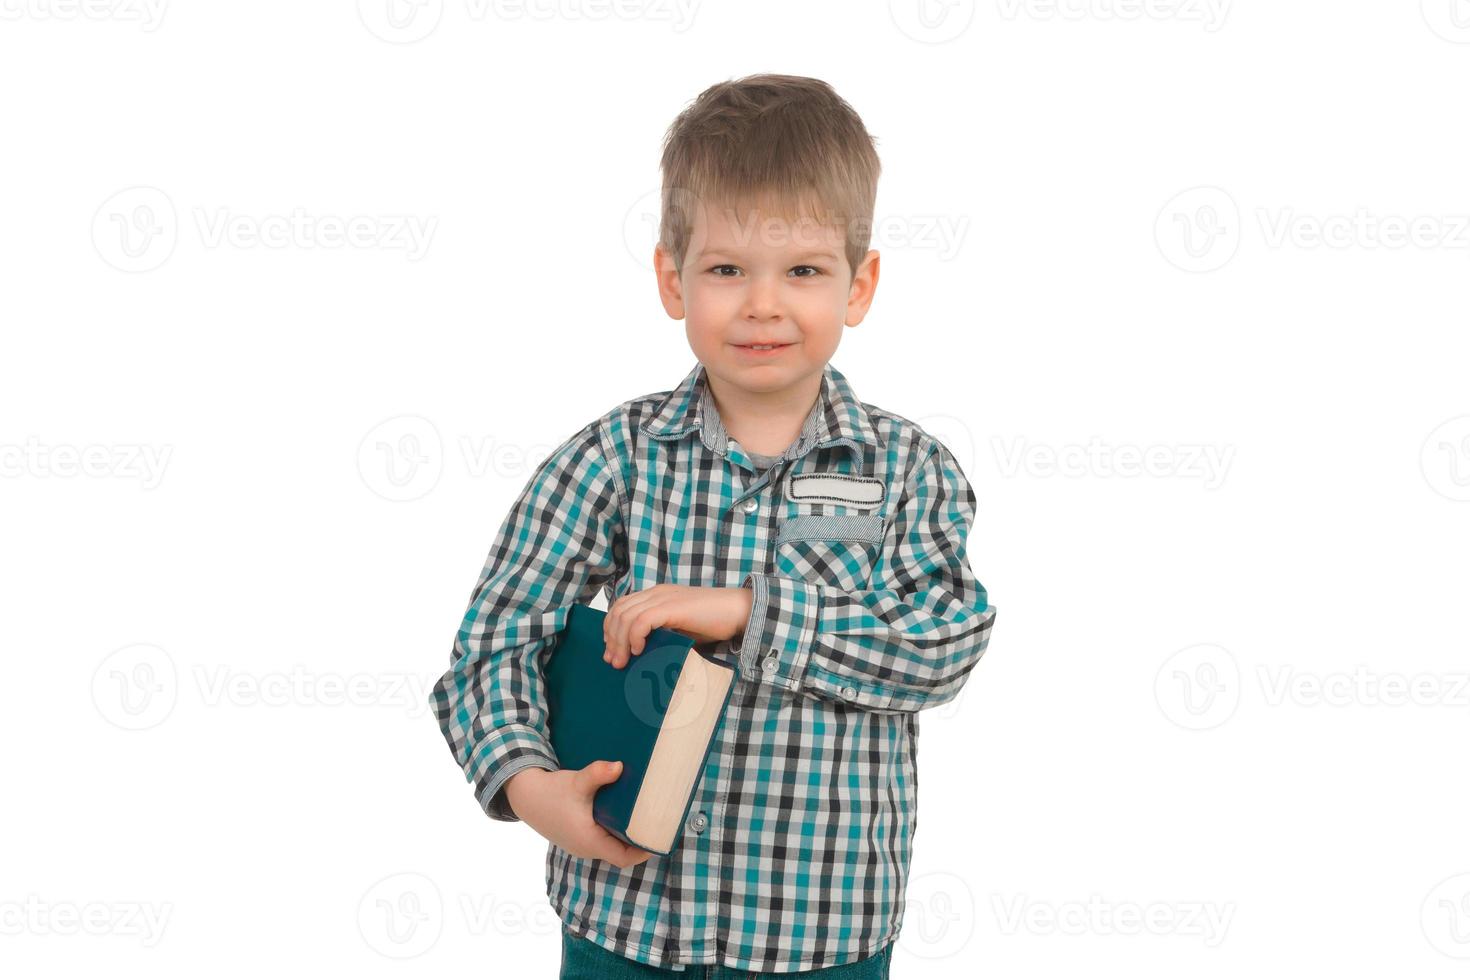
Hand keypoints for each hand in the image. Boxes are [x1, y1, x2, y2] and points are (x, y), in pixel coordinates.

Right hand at [503, 762, 654, 868]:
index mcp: (589, 842)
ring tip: (646, 817)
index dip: (644, 851)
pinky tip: (624, 814)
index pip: (624, 858)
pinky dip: (615, 831)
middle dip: (640, 840)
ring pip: (611, 845)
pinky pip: (602, 839)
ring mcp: (581, 844)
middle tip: (659, 822)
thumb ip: (597, 774)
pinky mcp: (577, 836)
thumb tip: (619, 766)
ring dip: (627, 835)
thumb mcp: (576, 782)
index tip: (661, 837)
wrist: (525, 795)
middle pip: (621, 852)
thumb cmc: (551, 792)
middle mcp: (586, 848)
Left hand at [602, 584, 753, 668]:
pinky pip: (642, 620)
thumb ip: (661, 634)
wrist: (737, 610)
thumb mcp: (679, 628)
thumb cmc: (713, 622)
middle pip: (619, 611)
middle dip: (611, 638)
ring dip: (619, 641)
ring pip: (626, 616)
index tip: (611, 653)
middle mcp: (655, 593)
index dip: (611, 629)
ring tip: (622, 662)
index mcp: (656, 595)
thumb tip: (643, 656)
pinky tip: (638, 650)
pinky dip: (635, 636)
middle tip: (613, 662)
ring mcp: (663, 598)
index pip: (621, 607)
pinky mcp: (671, 607)